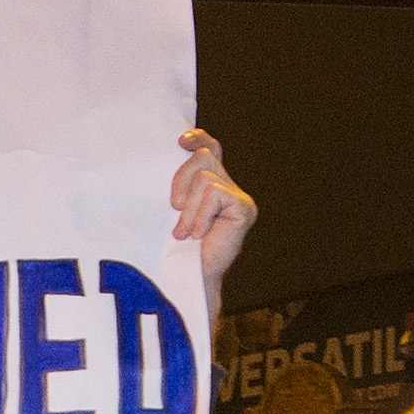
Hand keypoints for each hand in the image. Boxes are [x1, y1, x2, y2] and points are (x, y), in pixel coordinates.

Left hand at [168, 128, 255, 303]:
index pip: (209, 146)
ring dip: (189, 209)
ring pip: (205, 179)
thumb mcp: (171, 209)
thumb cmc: (175, 246)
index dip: (198, 137)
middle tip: (174, 208)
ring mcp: (238, 196)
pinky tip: (199, 234)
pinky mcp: (244, 207)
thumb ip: (176, 185)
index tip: (180, 141)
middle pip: (204, 155)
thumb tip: (170, 158)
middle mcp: (227, 184)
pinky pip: (214, 194)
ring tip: (185, 232)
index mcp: (210, 182)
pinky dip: (200, 215)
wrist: (190, 276)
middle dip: (181, 179)